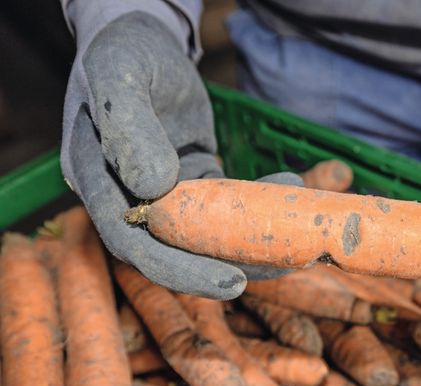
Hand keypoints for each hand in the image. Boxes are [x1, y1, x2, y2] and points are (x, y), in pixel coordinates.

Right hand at [61, 12, 297, 299]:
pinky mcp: (192, 182)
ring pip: (204, 232)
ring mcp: (161, 192)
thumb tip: (154, 188)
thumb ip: (131, 129)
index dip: (178, 268)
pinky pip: (224, 204)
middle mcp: (124, 195)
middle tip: (277, 269)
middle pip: (171, 249)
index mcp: (96, 179)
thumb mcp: (121, 77)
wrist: (144, 41)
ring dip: (250, 240)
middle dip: (224, 266)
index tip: (229, 280)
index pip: (131, 241)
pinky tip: (289, 186)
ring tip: (297, 239)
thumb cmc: (126, 53)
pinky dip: (256, 203)